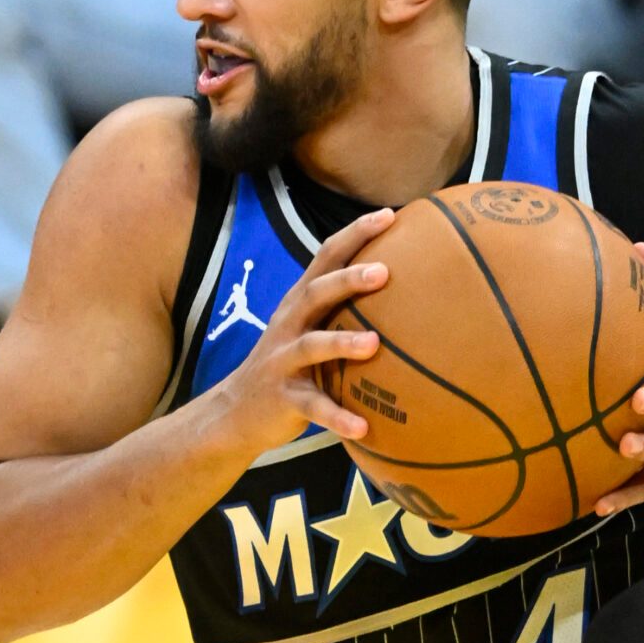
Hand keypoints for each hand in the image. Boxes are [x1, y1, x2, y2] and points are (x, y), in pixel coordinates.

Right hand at [209, 207, 394, 454]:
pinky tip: (363, 427)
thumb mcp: (309, 330)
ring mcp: (283, 361)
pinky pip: (313, 407)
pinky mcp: (283, 398)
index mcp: (300, 303)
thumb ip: (343, 310)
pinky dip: (338, 417)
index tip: (390, 215)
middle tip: (384, 272)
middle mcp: (289, 325)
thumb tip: (407, 291)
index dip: (355, 234)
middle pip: (316, 293)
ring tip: (374, 343)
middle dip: (348, 280)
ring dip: (342, 343)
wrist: (236, 411)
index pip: (325, 257)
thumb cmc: (289, 365)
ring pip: (312, 346)